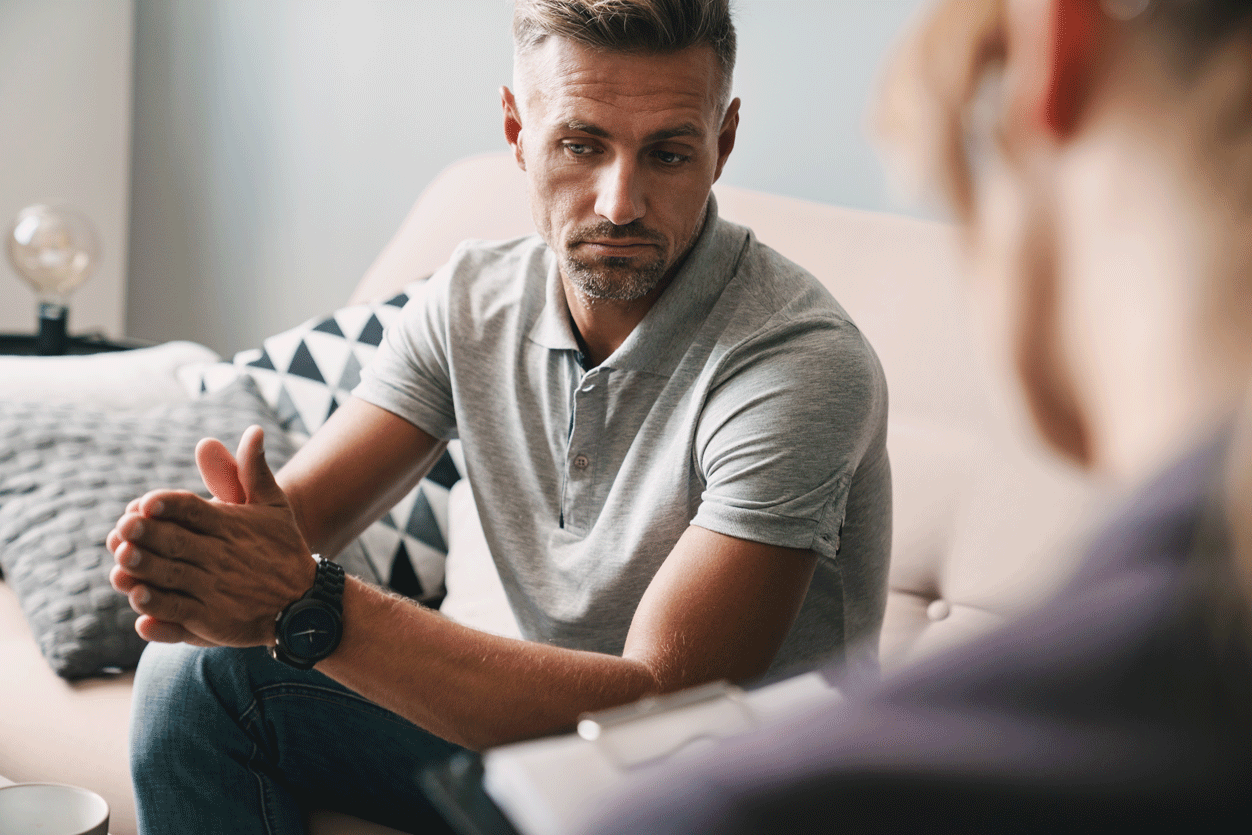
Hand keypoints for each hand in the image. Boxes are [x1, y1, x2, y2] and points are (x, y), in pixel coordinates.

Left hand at [107, 425, 315, 647]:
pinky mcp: (211, 620)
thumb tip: (253, 430)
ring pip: (173, 576)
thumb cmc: (282, 548)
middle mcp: (221, 556)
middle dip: (149, 535)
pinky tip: (138, 597)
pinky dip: (158, 605)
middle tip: (122, 528)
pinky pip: (179, 611)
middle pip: (178, 542)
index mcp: (231, 525)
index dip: (168, 505)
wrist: (304, 602)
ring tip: (121, 559)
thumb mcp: (275, 506)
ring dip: (146, 568)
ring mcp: (215, 589)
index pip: (194, 510)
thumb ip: (254, 470)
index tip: (144, 502)